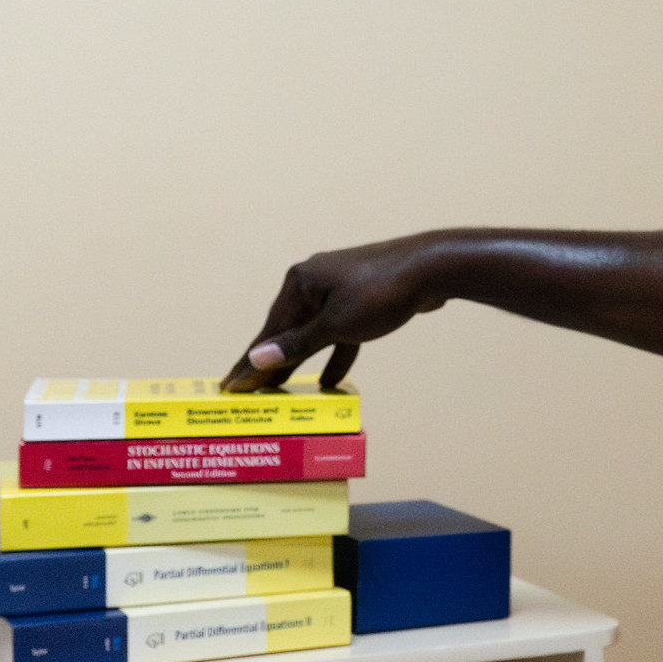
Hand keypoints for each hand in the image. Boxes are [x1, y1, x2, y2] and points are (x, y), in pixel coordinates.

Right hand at [221, 234, 451, 390]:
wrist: (431, 268)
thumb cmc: (381, 293)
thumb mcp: (336, 325)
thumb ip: (298, 344)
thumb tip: (257, 358)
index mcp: (300, 283)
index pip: (269, 330)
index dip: (250, 362)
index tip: (231, 386)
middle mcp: (314, 281)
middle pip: (288, 330)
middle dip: (273, 362)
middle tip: (251, 394)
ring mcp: (339, 288)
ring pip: (315, 332)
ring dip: (303, 360)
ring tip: (284, 391)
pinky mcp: (362, 297)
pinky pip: (339, 330)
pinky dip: (335, 353)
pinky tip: (331, 379)